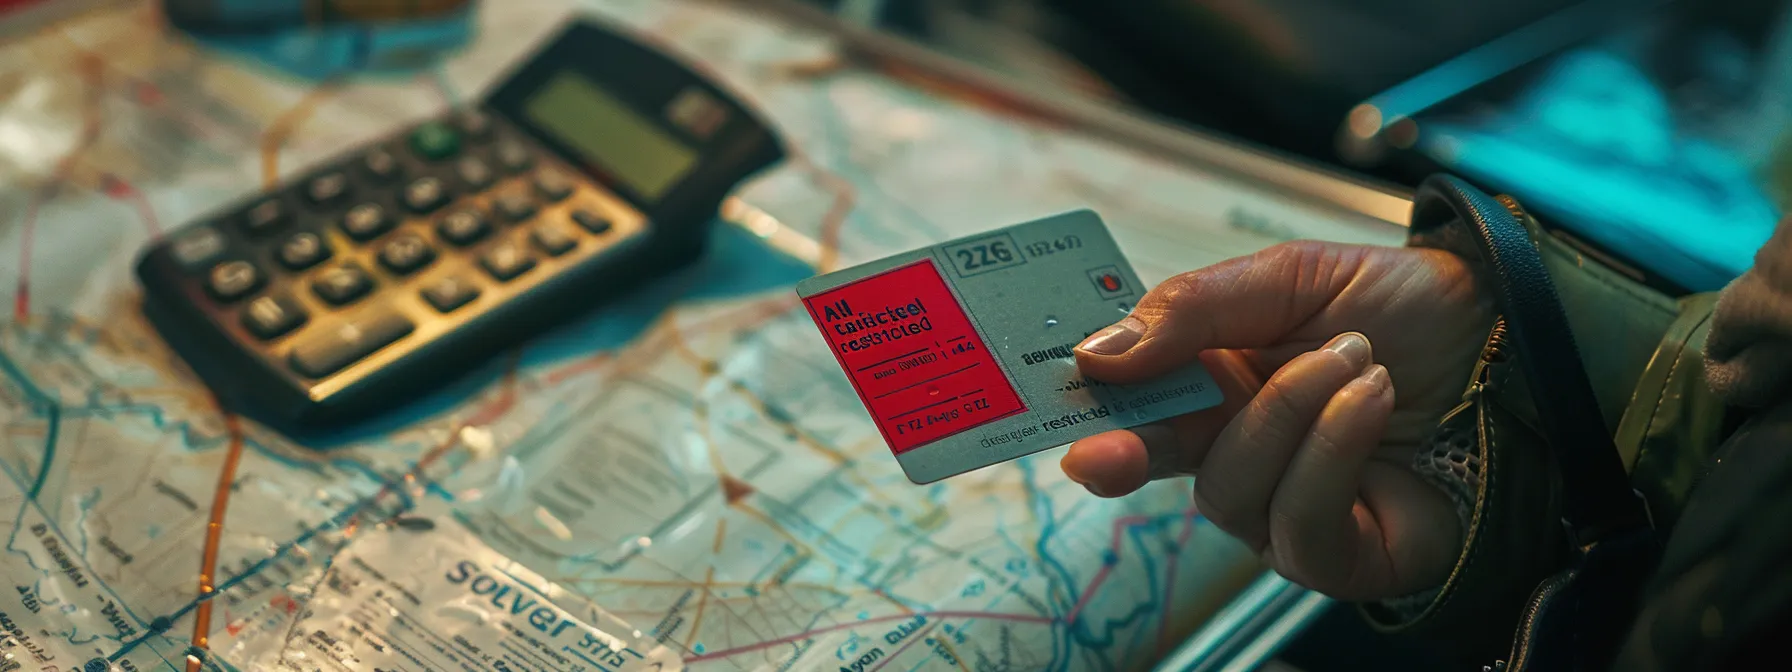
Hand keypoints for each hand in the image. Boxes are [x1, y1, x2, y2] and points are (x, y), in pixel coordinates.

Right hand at [1062, 241, 1492, 599]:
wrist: (1515, 340)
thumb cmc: (1406, 308)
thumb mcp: (1290, 277)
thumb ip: (1190, 310)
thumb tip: (1096, 354)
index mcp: (1212, 381)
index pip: (1129, 407)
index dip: (1087, 414)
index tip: (1057, 411)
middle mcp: (1239, 450)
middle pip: (1152, 465)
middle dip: (1129, 453)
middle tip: (1103, 452)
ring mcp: (1283, 510)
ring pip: (1229, 492)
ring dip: (1289, 415)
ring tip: (1355, 362)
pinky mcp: (1338, 557)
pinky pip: (1297, 526)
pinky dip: (1330, 454)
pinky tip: (1370, 402)